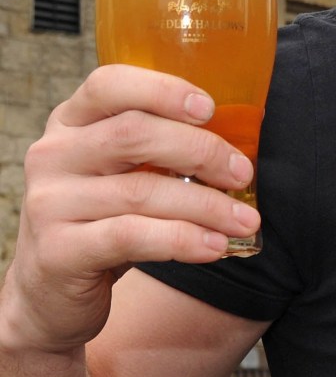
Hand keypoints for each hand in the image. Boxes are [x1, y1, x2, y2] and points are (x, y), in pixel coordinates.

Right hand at [0, 65, 257, 354]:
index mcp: (71, 120)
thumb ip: (159, 148)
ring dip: (205, 205)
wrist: (51, 292)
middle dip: (200, 151)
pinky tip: (214, 246)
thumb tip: (237, 149)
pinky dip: (182, 240)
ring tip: (244, 220)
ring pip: (141, 191)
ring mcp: (50, 203)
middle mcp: (53, 154)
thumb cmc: (103, 217)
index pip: (109, 84)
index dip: (162, 90)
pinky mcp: (57, 252)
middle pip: (133, 134)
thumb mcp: (122, 171)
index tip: (209, 108)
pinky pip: (131, 236)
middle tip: (242, 173)